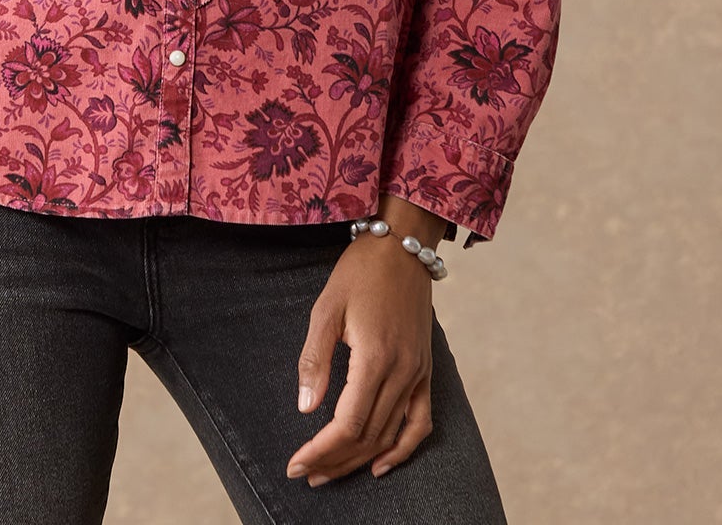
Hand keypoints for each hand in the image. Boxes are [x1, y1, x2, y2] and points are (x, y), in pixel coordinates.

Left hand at [287, 202, 441, 484]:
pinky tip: (382, 464)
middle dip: (334, 461)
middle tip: (306, 474)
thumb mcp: (326, 308)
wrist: (402, 248)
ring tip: (331, 472)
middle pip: (368, 436)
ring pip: (391, 434)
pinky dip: (404, 449)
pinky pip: (420, 422)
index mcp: (374, 357)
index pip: (347, 424)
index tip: (295, 463)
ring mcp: (418, 373)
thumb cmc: (359, 273)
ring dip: (360, 460)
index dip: (321, 450)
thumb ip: (315, 360)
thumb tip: (306, 408)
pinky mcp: (426, 370)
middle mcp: (402, 372)